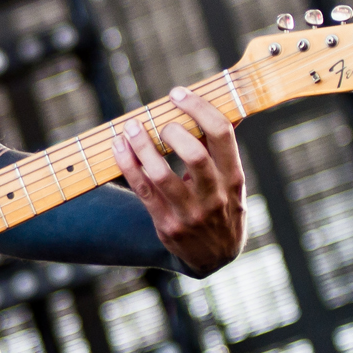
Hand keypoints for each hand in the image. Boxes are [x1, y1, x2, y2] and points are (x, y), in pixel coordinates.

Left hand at [110, 88, 246, 276]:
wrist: (214, 258)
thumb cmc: (222, 208)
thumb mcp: (232, 182)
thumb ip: (223, 149)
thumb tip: (225, 104)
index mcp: (234, 178)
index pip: (222, 134)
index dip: (199, 108)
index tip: (178, 94)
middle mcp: (215, 196)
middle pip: (194, 154)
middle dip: (172, 131)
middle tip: (160, 123)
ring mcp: (190, 213)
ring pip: (161, 173)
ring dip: (141, 146)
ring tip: (131, 127)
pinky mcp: (166, 224)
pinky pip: (143, 190)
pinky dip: (128, 164)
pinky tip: (119, 146)